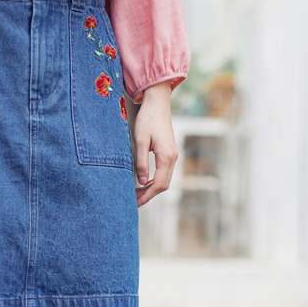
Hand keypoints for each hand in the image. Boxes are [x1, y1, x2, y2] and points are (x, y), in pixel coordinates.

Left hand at [133, 82, 178, 206]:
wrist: (158, 103)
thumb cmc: (147, 119)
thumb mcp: (140, 140)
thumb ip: (141, 162)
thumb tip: (141, 182)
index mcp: (166, 156)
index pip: (158, 184)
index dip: (147, 196)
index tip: (136, 203)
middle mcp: (173, 158)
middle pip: (163, 185)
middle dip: (149, 195)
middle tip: (134, 200)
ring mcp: (173, 155)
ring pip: (165, 180)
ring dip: (151, 189)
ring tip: (137, 193)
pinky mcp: (171, 152)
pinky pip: (165, 172)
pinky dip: (155, 181)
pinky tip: (144, 182)